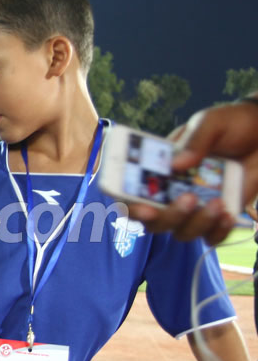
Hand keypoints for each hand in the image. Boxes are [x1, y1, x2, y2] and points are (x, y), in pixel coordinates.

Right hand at [126, 99, 257, 244]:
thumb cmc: (232, 124)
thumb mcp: (210, 122)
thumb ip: (195, 140)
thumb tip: (176, 164)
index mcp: (159, 169)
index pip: (130, 194)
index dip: (129, 205)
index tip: (143, 207)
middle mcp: (170, 193)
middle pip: (154, 221)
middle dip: (165, 218)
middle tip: (187, 200)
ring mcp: (194, 207)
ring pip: (181, 233)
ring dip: (195, 224)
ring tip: (217, 203)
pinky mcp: (218, 217)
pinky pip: (210, 238)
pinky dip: (217, 232)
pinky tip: (228, 215)